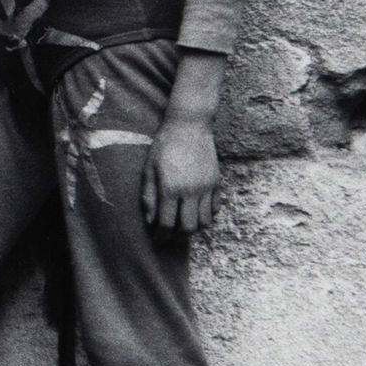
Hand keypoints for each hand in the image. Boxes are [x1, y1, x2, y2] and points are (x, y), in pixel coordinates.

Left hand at [140, 118, 219, 235]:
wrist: (189, 125)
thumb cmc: (164, 145)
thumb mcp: (149, 169)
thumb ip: (149, 196)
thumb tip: (150, 221)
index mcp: (170, 188)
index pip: (166, 224)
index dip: (161, 236)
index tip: (157, 240)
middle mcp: (190, 191)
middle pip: (188, 228)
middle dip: (178, 237)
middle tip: (170, 237)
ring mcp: (206, 187)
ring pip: (205, 221)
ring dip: (194, 228)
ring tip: (183, 225)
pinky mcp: (216, 182)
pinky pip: (215, 208)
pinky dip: (207, 215)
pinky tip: (196, 212)